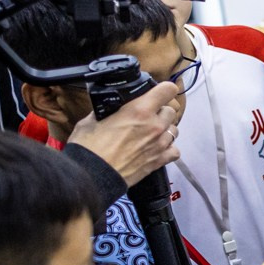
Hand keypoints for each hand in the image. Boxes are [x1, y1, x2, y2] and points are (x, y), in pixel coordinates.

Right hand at [67, 81, 182, 184]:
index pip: (167, 90)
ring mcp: (159, 144)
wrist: (91, 175)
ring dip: (165, 129)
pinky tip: (156, 149)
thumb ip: (109, 110)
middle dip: (160, 111)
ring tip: (150, 133)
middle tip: (146, 116)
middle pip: (171, 111)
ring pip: (174, 130)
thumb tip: (111, 106)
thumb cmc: (89, 147)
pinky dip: (169, 149)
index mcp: (139, 110)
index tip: (159, 91)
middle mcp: (154, 125)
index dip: (164, 89)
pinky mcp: (158, 161)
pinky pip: (175, 151)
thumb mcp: (92, 119)